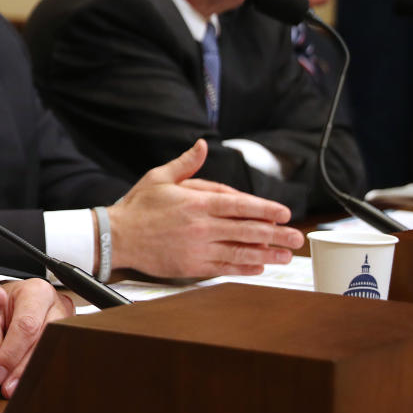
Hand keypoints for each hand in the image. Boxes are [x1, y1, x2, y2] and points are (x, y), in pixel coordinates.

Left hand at [0, 278, 72, 397]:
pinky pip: (57, 359)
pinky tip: (27, 383)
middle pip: (44, 342)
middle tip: (6, 386)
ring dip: (31, 374)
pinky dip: (40, 373)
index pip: (26, 325)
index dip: (11, 353)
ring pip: (54, 353)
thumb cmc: (6, 303)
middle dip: (22, 369)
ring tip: (13, 388)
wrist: (18, 300)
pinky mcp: (70, 338)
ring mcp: (68, 323)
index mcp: (36, 292)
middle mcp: (57, 305)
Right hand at [108, 139, 302, 277]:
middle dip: (276, 233)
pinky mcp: (191, 266)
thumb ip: (186, 163)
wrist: (117, 236)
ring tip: (285, 255)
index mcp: (197, 202)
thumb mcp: (159, 177)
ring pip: (240, 251)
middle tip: (296, 236)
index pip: (240, 205)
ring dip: (266, 254)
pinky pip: (224, 268)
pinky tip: (258, 267)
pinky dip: (243, 268)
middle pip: (247, 230)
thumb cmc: (137, 206)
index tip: (284, 213)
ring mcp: (198, 248)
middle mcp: (201, 226)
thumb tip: (202, 145)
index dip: (265, 209)